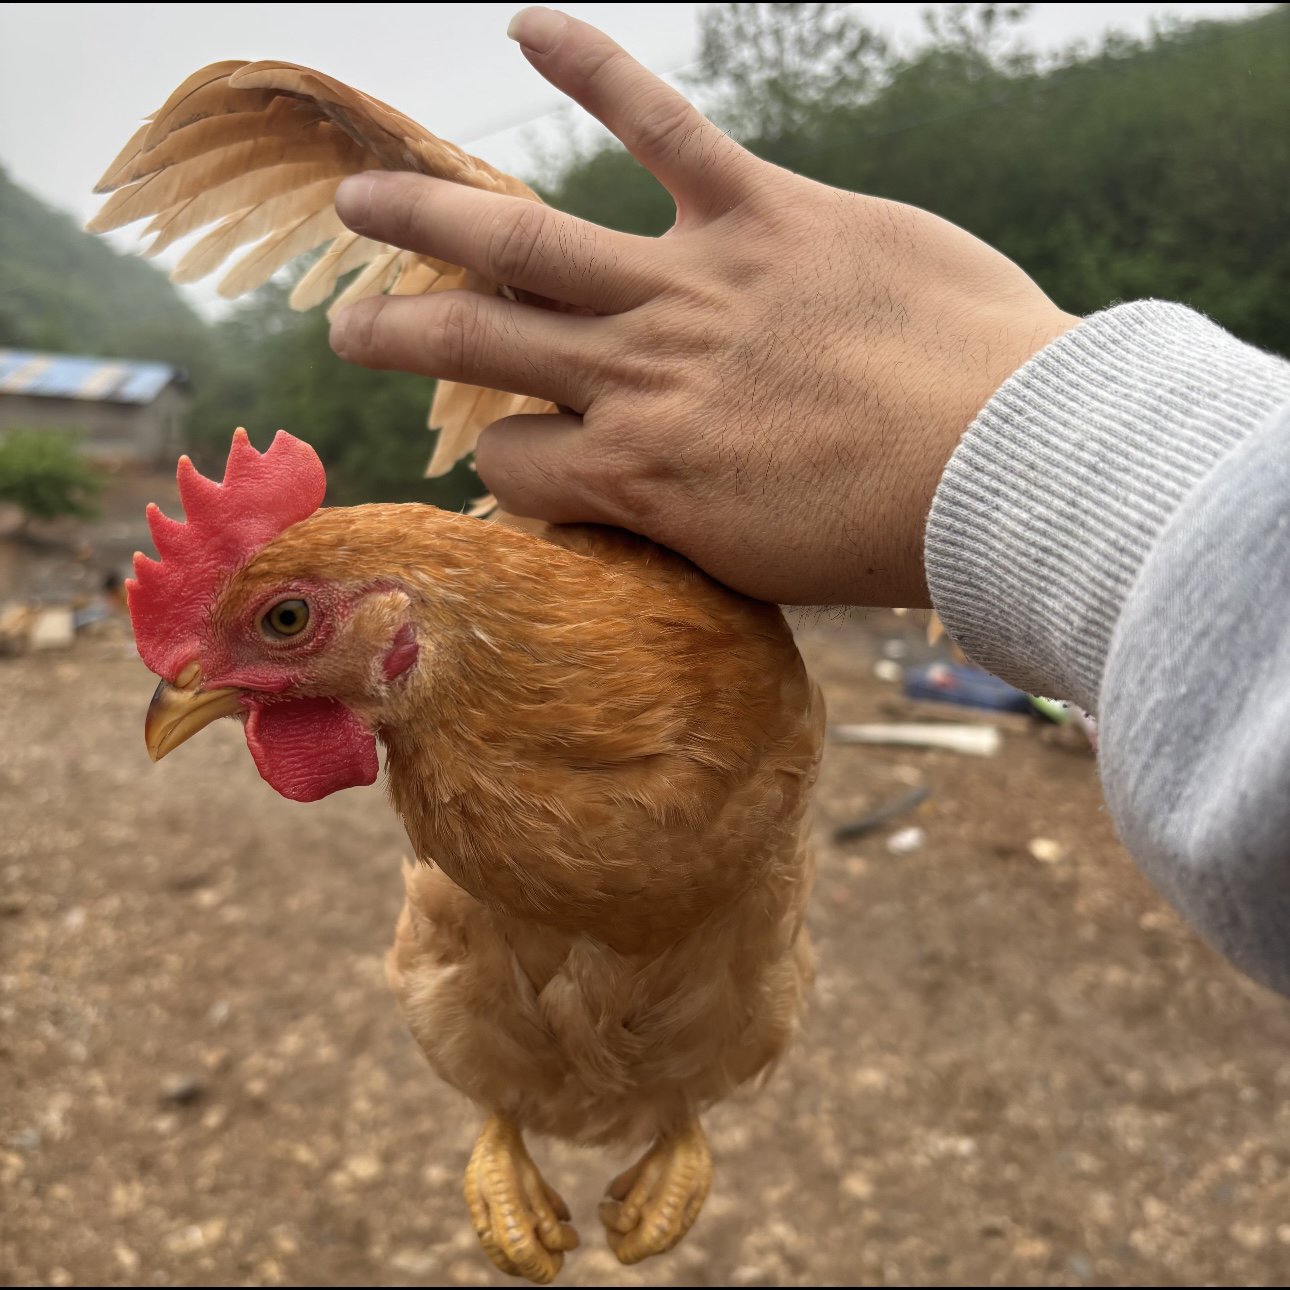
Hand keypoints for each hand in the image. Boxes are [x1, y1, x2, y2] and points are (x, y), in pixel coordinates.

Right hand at [329, 7, 1077, 606]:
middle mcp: (636, 380)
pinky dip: (595, 69)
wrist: (1004, 468)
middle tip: (344, 328)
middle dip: (398, 336)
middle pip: (477, 348)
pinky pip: (660, 127)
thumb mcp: (757, 563)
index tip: (522, 459)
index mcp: (636, 477)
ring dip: (427, 219)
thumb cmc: (891, 534)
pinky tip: (531, 21)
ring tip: (360, 203)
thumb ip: (682, 523)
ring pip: (522, 243)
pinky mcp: (761, 215)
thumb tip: (646, 502)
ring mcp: (690, 291)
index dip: (505, 465)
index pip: (514, 465)